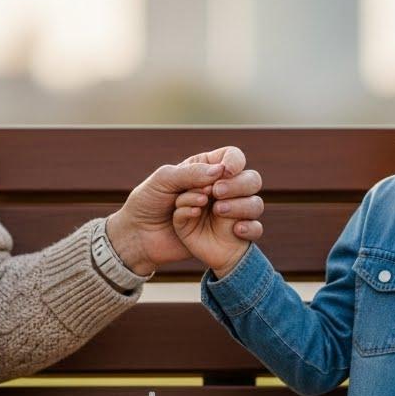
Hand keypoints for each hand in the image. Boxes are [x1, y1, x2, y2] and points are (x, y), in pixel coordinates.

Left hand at [106, 146, 263, 274]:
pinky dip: (249, 228)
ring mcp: (226, 212)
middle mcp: (221, 189)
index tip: (224, 172)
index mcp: (205, 169)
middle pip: (251, 179)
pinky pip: (254, 229)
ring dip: (239, 206)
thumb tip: (219, 171)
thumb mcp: (163, 180)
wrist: (139, 238)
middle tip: (215, 194)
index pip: (233, 157)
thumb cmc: (147, 203)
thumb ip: (190, 173)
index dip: (234, 162)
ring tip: (216, 212)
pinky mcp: (228, 235)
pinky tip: (235, 230)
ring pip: (255, 204)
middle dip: (238, 185)